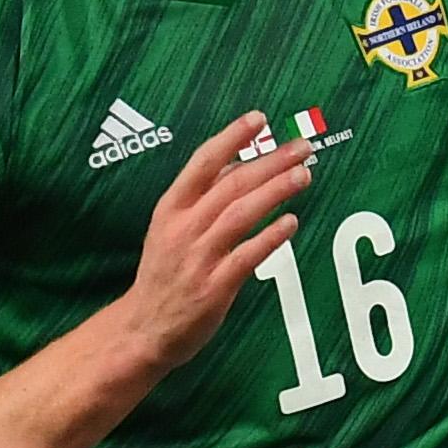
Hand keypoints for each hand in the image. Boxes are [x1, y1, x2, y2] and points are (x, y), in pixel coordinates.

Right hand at [112, 113, 314, 380]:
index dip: (231, 138)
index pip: (202, 162)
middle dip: (270, 162)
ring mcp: (198, 257)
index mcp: (171, 208)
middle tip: (302, 147)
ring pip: (240, 214)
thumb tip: (241, 165)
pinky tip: (292, 222)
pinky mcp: (214, 287)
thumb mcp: (170, 227)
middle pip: (231, 185)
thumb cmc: (164, 274)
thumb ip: (202, 198)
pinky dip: (271, 237)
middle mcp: (183, 228)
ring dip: (275, 191)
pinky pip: (247, 256)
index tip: (259, 119)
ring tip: (304, 175)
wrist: (143, 328)